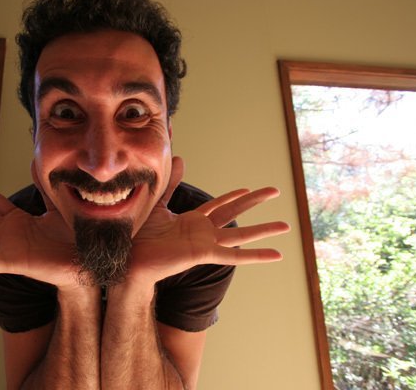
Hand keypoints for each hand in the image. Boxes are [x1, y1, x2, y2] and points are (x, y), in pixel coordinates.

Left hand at [126, 158, 289, 285]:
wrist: (129, 258)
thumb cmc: (139, 235)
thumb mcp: (157, 203)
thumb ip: (170, 184)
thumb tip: (179, 159)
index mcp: (191, 221)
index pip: (218, 205)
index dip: (233, 196)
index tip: (247, 189)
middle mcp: (202, 232)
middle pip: (234, 213)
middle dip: (254, 202)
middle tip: (275, 191)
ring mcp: (206, 244)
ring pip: (241, 234)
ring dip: (264, 229)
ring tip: (286, 226)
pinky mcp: (205, 254)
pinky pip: (235, 255)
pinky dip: (257, 255)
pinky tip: (277, 254)